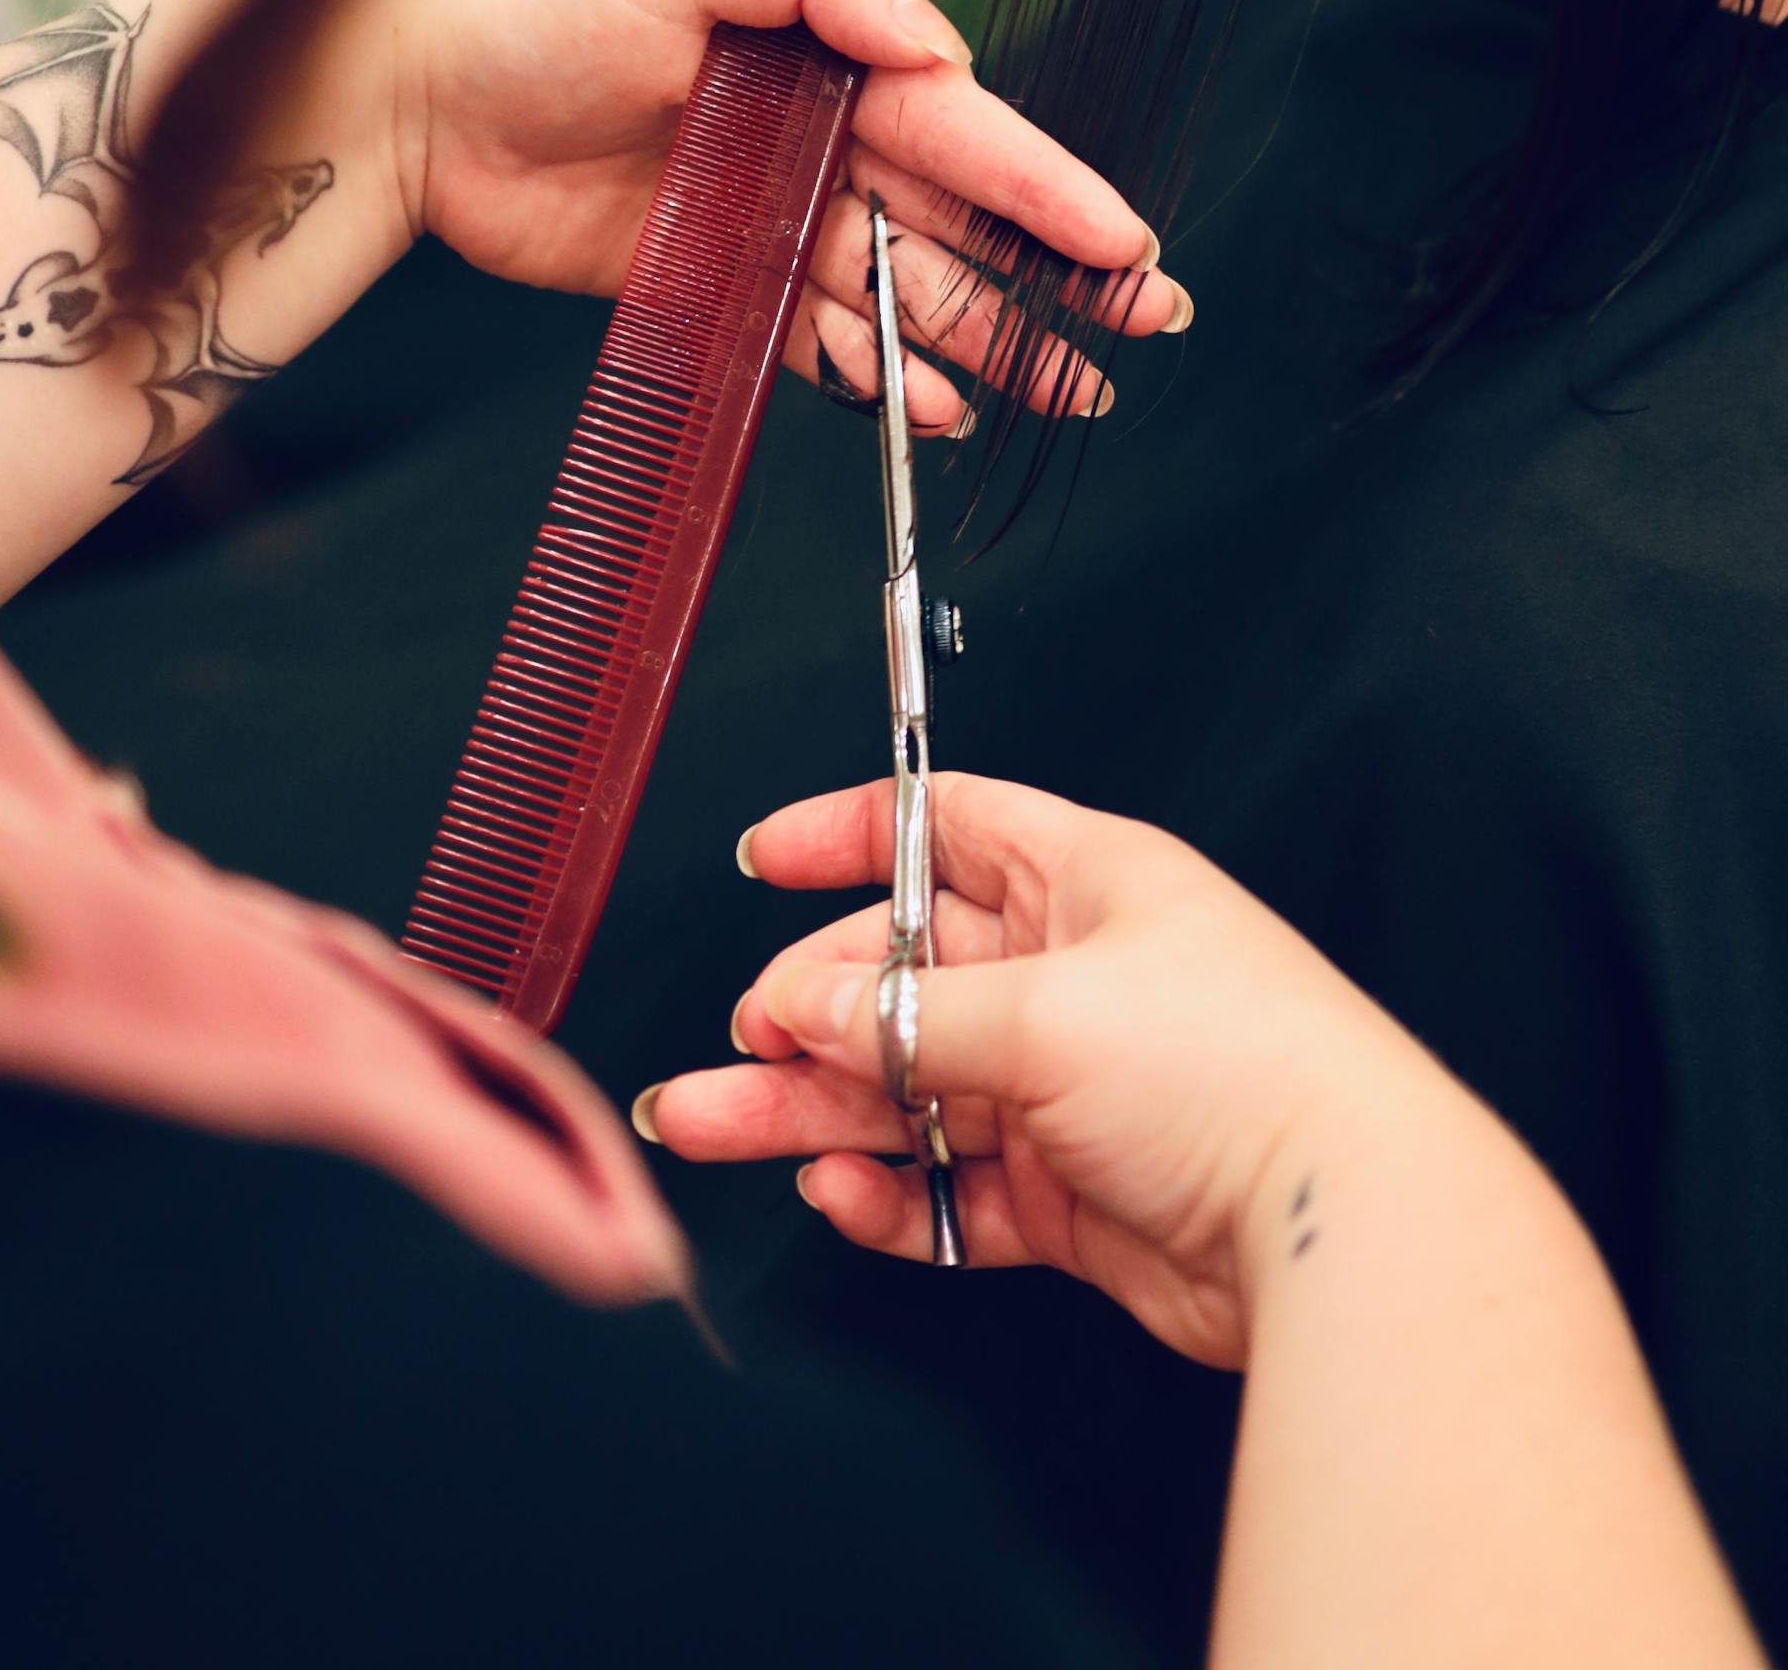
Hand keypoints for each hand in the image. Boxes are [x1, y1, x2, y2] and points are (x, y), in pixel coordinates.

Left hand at [378, 0, 1187, 426]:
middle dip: (1050, 275)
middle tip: (1139, 331)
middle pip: (956, 216)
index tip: (1127, 243)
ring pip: (898, 287)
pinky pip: (810, 334)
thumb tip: (938, 46)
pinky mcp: (706, 277)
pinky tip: (935, 407)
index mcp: (824, 40)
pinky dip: (876, 372)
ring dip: (979, 339)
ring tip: (1060, 393)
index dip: (1049, 187)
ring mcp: (763, 209)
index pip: (964, 123)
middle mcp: (809, 127)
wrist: (403, 87)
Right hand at [642, 773, 1466, 1365]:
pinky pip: (951, 1187)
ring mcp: (1069, 1087)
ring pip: (908, 1088)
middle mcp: (1073, 975)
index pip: (944, 827)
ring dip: (810, 1106)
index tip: (765, 860)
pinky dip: (891, 1194)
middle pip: (903, 973)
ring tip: (714, 1124)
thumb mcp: (1051, 1012)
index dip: (849, 835)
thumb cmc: (1246, 1071)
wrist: (1334, 1221)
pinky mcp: (1070, 1191)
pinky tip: (842, 1188)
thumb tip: (814, 1004)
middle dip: (806, 1005)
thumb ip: (911, 1014)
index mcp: (1083, 882)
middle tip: (736, 1041)